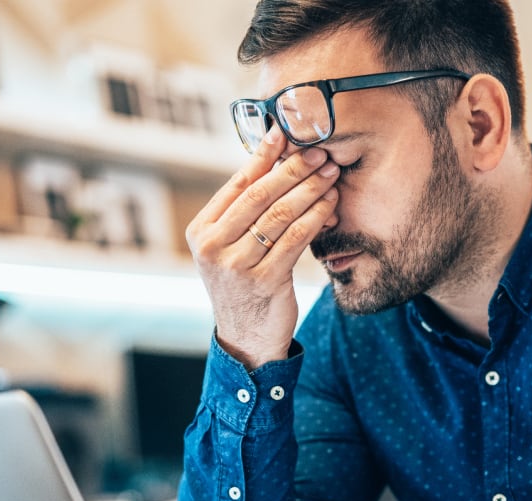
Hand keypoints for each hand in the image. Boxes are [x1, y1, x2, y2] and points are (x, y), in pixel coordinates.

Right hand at [185, 127, 340, 368]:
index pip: (237, 183)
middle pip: (260, 195)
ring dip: (309, 190)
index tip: (286, 132)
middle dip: (293, 169)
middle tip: (319, 151)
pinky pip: (295, 238)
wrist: (246, 337)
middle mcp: (212, 246)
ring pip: (280, 215)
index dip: (263, 155)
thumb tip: (274, 160)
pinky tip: (330, 205)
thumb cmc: (244, 284)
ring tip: (330, 173)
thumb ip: (245, 212)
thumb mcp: (232, 246)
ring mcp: (236, 265)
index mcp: (201, 230)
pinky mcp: (264, 280)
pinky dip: (315, 217)